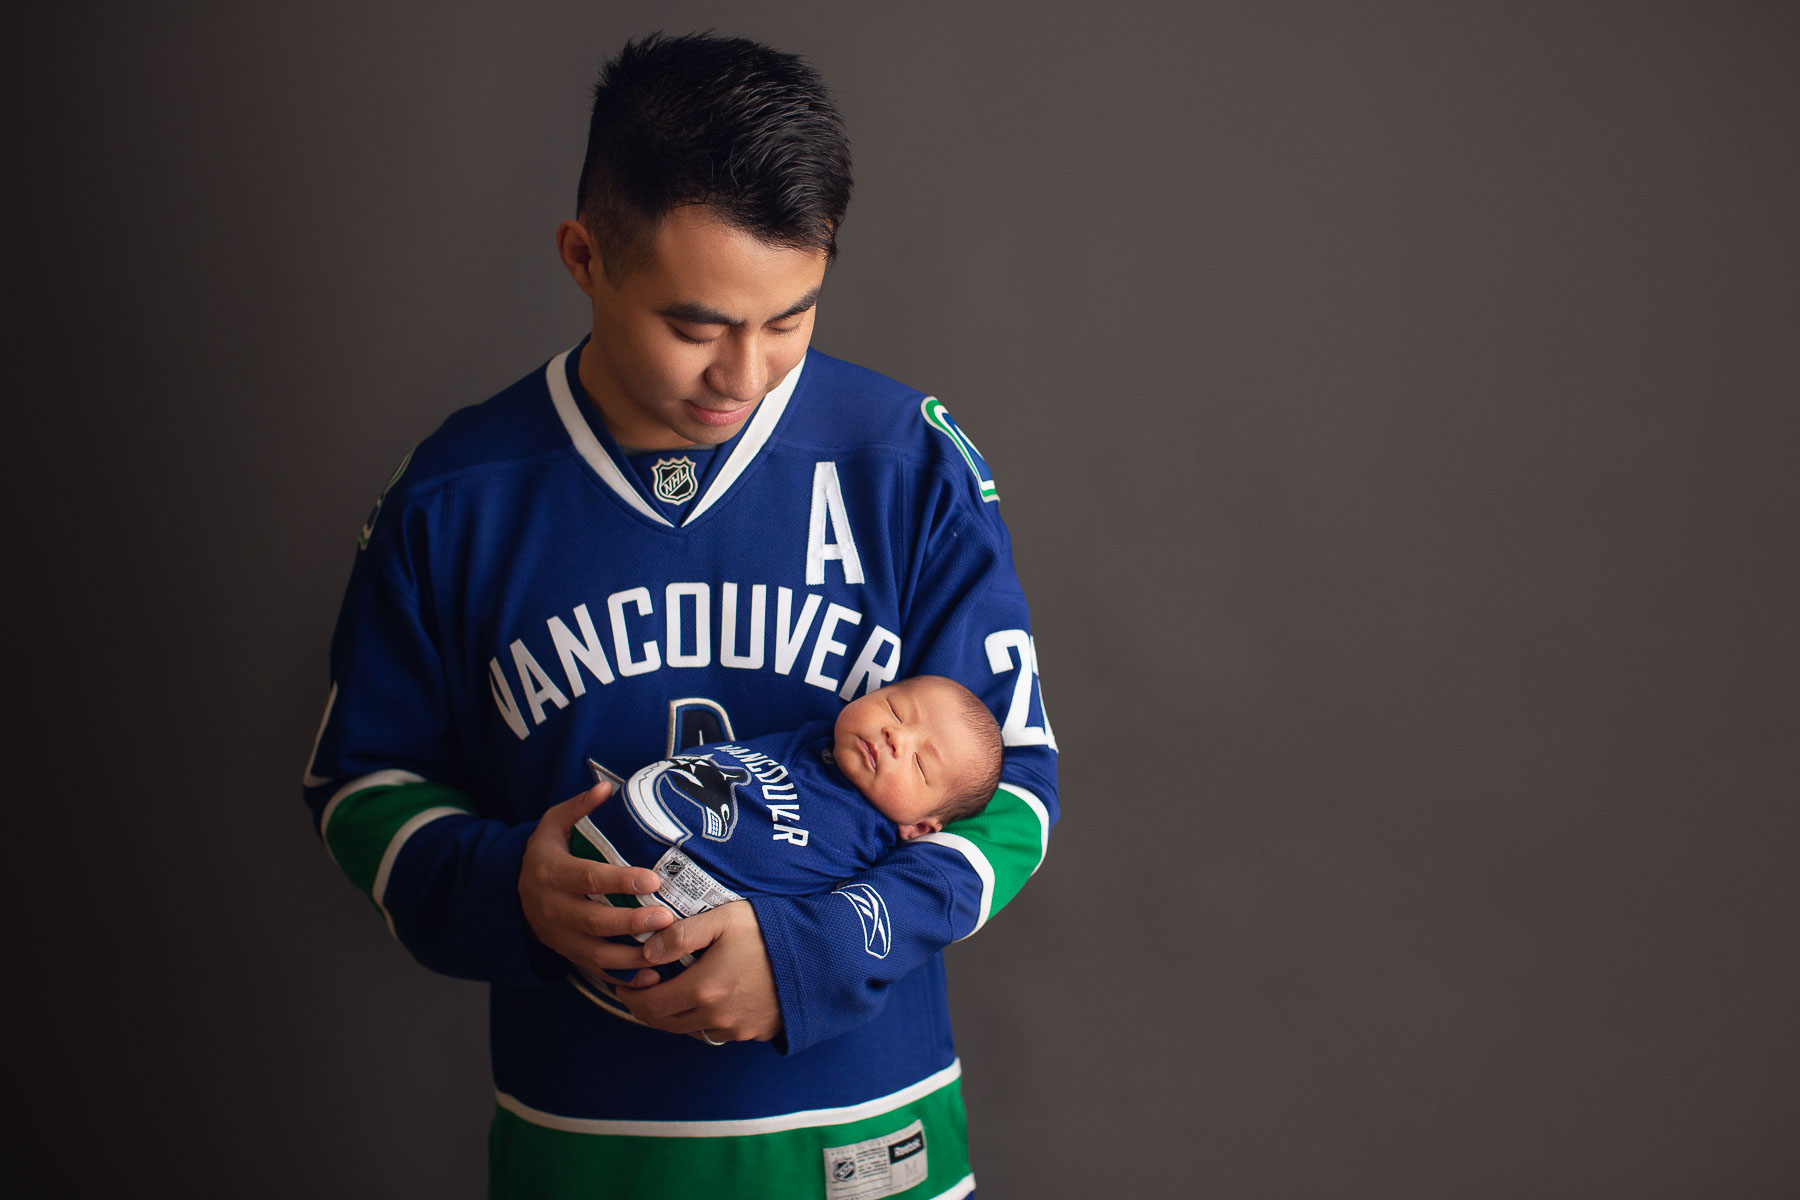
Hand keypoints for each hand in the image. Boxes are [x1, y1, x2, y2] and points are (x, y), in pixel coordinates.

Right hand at [519, 782, 674, 985]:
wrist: (513, 892)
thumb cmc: (546, 853)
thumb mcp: (553, 824)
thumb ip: (579, 807)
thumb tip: (607, 787)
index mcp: (550, 873)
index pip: (586, 878)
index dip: (619, 880)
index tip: (652, 879)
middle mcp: (552, 908)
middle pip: (593, 921)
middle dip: (631, 923)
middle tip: (667, 918)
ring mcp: (560, 936)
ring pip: (596, 953)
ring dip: (632, 956)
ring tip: (666, 950)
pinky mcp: (568, 955)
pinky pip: (596, 971)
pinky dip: (623, 978)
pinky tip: (651, 977)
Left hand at [617, 901, 782, 1043]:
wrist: (821, 957)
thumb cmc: (770, 932)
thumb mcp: (723, 919)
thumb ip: (681, 934)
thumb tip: (647, 951)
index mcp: (703, 989)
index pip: (650, 1004)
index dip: (630, 996)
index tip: (623, 984)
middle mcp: (715, 1017)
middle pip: (665, 1023)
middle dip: (645, 1008)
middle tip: (638, 991)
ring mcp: (736, 1029)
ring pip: (690, 1031)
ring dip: (673, 1017)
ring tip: (669, 994)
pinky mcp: (754, 1033)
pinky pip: (716, 1033)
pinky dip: (701, 1022)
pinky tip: (705, 1002)